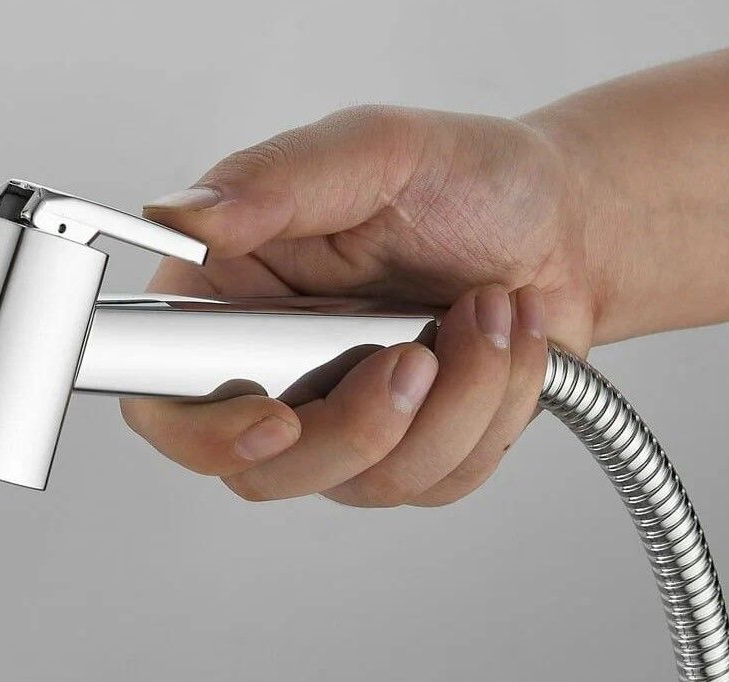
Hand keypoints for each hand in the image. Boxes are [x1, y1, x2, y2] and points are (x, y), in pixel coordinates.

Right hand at [121, 106, 596, 506]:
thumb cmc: (465, 181)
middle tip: (416, 353)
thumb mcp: (372, 152)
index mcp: (231, 305)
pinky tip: (503, 347)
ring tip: (488, 313)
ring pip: (363, 482)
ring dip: (452, 402)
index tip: (275, 419)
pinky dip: (490, 413)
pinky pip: (436, 483)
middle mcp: (273, 376)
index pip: (166, 406)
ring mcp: (338, 426)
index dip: (204, 435)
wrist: (562, 226)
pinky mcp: (405, 457)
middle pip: (264, 471)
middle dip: (359, 426)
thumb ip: (274, 181)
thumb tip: (185, 217)